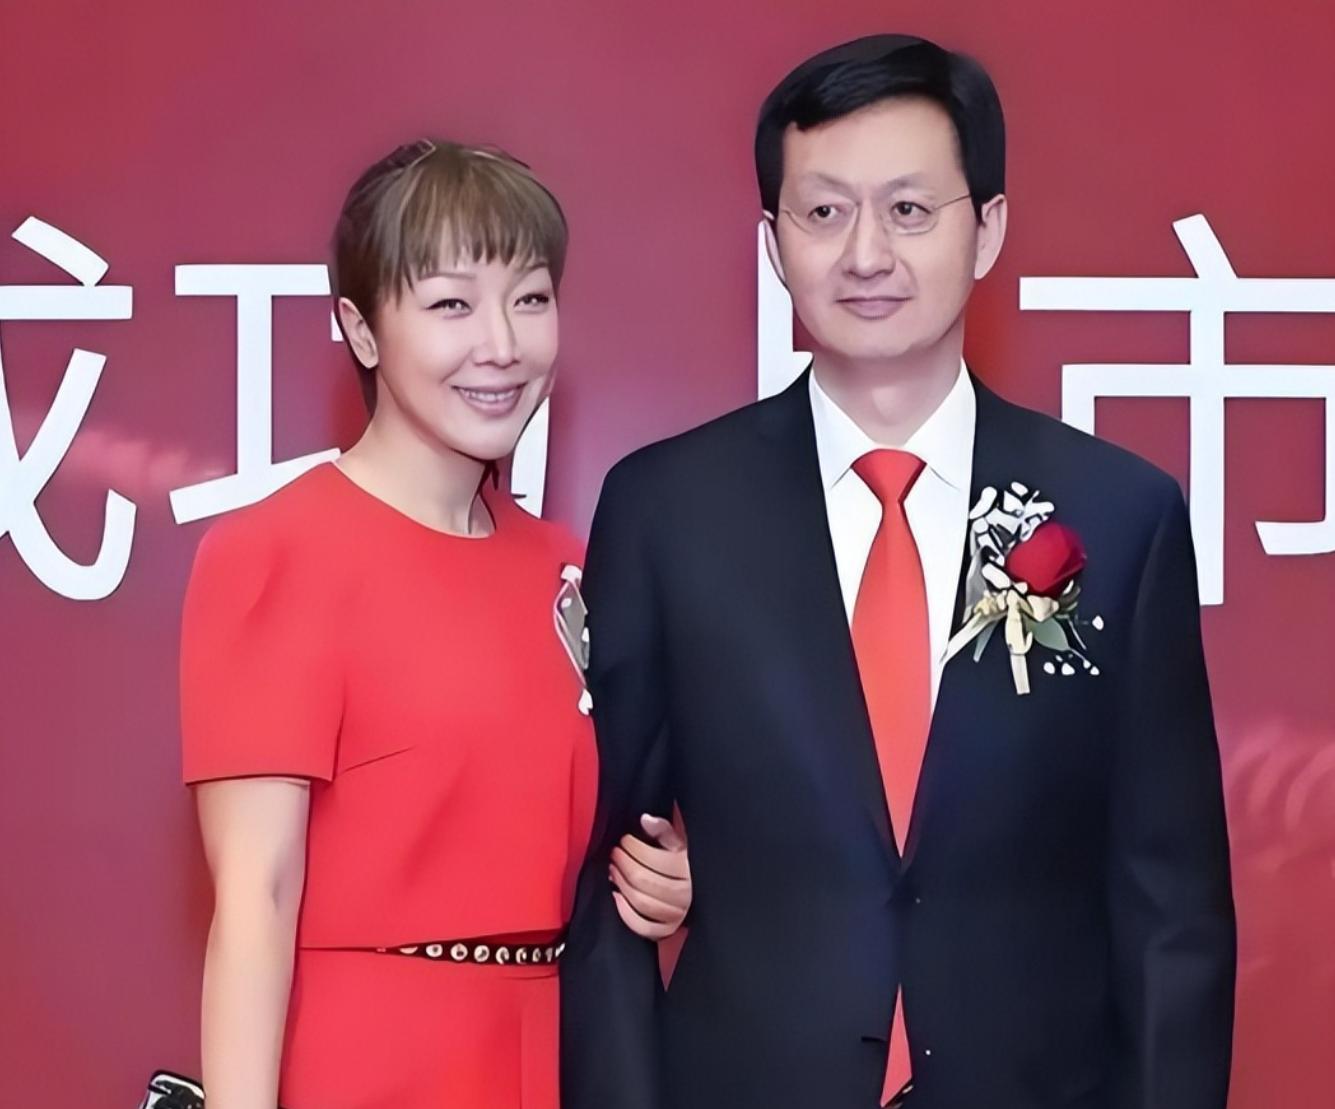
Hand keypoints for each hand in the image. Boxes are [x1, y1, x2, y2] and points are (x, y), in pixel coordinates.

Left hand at [609, 813, 691, 939]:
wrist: (701, 892)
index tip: (625, 840)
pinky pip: (643, 928)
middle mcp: (685, 895)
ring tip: (613, 870)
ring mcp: (676, 915)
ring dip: (622, 885)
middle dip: (624, 865)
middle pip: (644, 882)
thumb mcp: (681, 842)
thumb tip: (645, 819)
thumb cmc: (686, 863)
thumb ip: (664, 829)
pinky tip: (616, 896)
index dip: (634, 848)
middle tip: (615, 853)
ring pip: (642, 903)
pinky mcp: (667, 930)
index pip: (655, 860)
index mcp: (689, 870)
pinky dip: (626, 913)